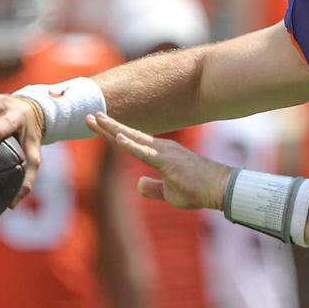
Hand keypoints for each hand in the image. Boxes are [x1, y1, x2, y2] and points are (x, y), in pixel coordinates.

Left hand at [87, 112, 230, 209]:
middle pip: (128, 134)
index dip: (113, 133)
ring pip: (133, 138)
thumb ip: (153, 187)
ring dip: (112, 128)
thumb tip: (138, 184)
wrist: (221, 188)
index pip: (132, 141)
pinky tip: (117, 136)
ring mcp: (164, 152)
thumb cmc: (198, 190)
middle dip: (106, 125)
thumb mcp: (170, 192)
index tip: (97, 124)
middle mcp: (161, 147)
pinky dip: (130, 144)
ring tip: (95, 118)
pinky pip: (144, 152)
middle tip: (87, 115)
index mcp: (161, 153)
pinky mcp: (168, 161)